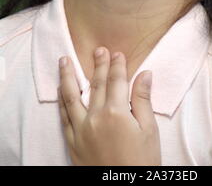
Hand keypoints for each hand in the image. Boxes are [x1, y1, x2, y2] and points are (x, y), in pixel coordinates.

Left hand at [57, 47, 161, 165]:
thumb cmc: (141, 162)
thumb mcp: (149, 131)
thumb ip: (143, 100)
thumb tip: (145, 74)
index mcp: (117, 113)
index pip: (116, 81)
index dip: (117, 66)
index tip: (117, 53)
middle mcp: (96, 117)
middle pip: (96, 84)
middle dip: (98, 65)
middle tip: (98, 50)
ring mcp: (81, 130)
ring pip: (72, 96)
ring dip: (68, 76)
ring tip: (64, 60)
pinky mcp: (73, 142)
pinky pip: (64, 116)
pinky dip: (62, 101)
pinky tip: (61, 90)